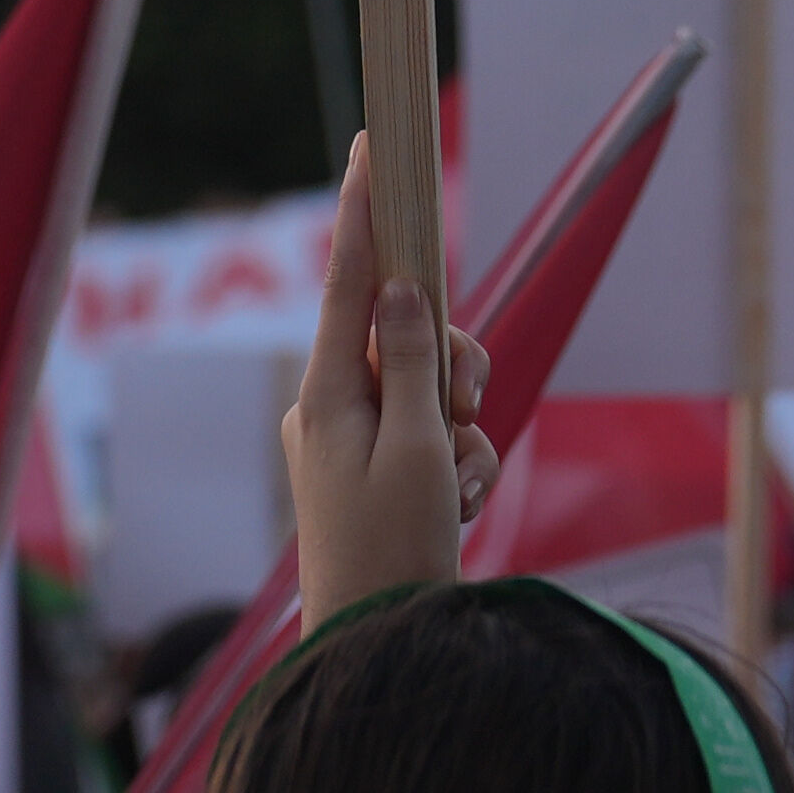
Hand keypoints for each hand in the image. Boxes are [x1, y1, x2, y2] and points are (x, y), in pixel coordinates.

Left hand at [284, 136, 494, 625]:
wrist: (375, 646)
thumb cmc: (392, 548)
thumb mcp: (414, 446)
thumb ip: (413, 360)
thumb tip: (404, 286)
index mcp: (327, 391)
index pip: (348, 280)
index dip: (363, 210)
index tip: (370, 146)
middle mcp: (331, 404)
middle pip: (407, 332)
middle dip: (453, 362)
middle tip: (466, 406)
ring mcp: (351, 438)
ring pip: (430, 387)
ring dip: (462, 428)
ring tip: (457, 484)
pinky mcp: (377, 471)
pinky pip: (432, 436)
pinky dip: (458, 463)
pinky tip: (457, 509)